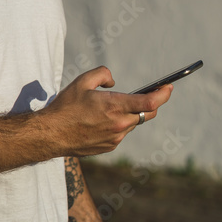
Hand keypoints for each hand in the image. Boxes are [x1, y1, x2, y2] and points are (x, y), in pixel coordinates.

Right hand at [40, 66, 171, 157]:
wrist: (52, 134)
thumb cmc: (66, 107)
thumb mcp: (82, 81)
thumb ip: (103, 74)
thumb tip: (113, 82)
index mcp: (115, 106)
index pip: (149, 103)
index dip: (163, 94)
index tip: (169, 87)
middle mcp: (119, 124)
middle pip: (147, 114)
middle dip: (152, 103)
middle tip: (151, 94)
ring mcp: (115, 138)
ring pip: (133, 123)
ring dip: (131, 114)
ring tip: (114, 106)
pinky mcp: (110, 146)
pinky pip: (122, 133)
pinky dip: (120, 124)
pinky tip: (103, 120)